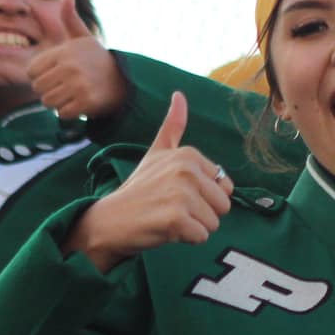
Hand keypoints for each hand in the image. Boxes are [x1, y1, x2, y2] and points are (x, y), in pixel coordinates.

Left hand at [25, 0, 125, 119]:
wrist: (125, 81)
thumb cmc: (97, 59)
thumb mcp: (82, 35)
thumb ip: (69, 15)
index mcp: (64, 50)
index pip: (32, 71)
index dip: (40, 76)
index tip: (56, 74)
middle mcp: (70, 66)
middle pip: (39, 88)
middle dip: (49, 90)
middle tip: (65, 87)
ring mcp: (78, 85)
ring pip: (49, 102)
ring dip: (58, 102)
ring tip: (72, 94)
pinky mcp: (86, 102)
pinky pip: (63, 113)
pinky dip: (70, 112)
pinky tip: (80, 103)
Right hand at [63, 92, 232, 272]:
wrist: (110, 220)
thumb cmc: (139, 190)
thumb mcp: (156, 153)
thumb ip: (172, 126)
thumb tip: (180, 94)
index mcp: (187, 154)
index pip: (225, 186)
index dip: (204, 197)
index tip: (176, 194)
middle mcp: (185, 170)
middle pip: (223, 206)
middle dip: (202, 214)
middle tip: (172, 208)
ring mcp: (180, 193)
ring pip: (213, 223)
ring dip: (194, 228)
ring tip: (168, 218)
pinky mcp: (176, 218)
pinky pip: (201, 237)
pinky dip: (186, 239)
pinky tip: (165, 229)